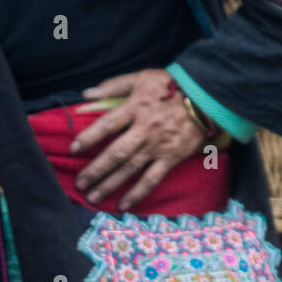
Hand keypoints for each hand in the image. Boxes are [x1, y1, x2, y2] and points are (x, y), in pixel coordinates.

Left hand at [71, 69, 209, 210]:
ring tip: (92, 197)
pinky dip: (138, 193)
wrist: (207, 96)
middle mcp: (145, 129)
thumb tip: (86, 93)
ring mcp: (159, 145)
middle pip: (116, 153)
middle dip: (95, 170)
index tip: (74, 148)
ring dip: (110, 184)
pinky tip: (124, 204)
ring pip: (130, 168)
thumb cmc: (172, 85)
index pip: (107, 125)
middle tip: (79, 183)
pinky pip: (152, 178)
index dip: (89, 137)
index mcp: (136, 108)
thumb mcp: (143, 77)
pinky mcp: (172, 157)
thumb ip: (114, 85)